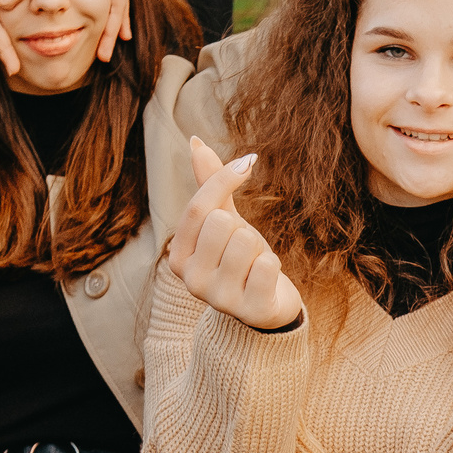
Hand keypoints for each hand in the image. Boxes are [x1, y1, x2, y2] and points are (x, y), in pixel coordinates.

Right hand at [169, 135, 300, 330]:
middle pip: (222, 222)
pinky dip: (273, 266)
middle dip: (243, 229)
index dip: (225, 179)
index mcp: (178, 258)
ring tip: (254, 267)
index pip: (198, 206)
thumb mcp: (224, 222)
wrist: (266, 307)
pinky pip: (268, 266)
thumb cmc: (242, 259)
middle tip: (245, 251)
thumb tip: (194, 141)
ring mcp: (219, 299)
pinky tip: (265, 282)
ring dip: (259, 249)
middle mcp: (191, 281)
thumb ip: (210, 186)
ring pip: (246, 241)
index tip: (248, 163)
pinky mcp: (249, 311)